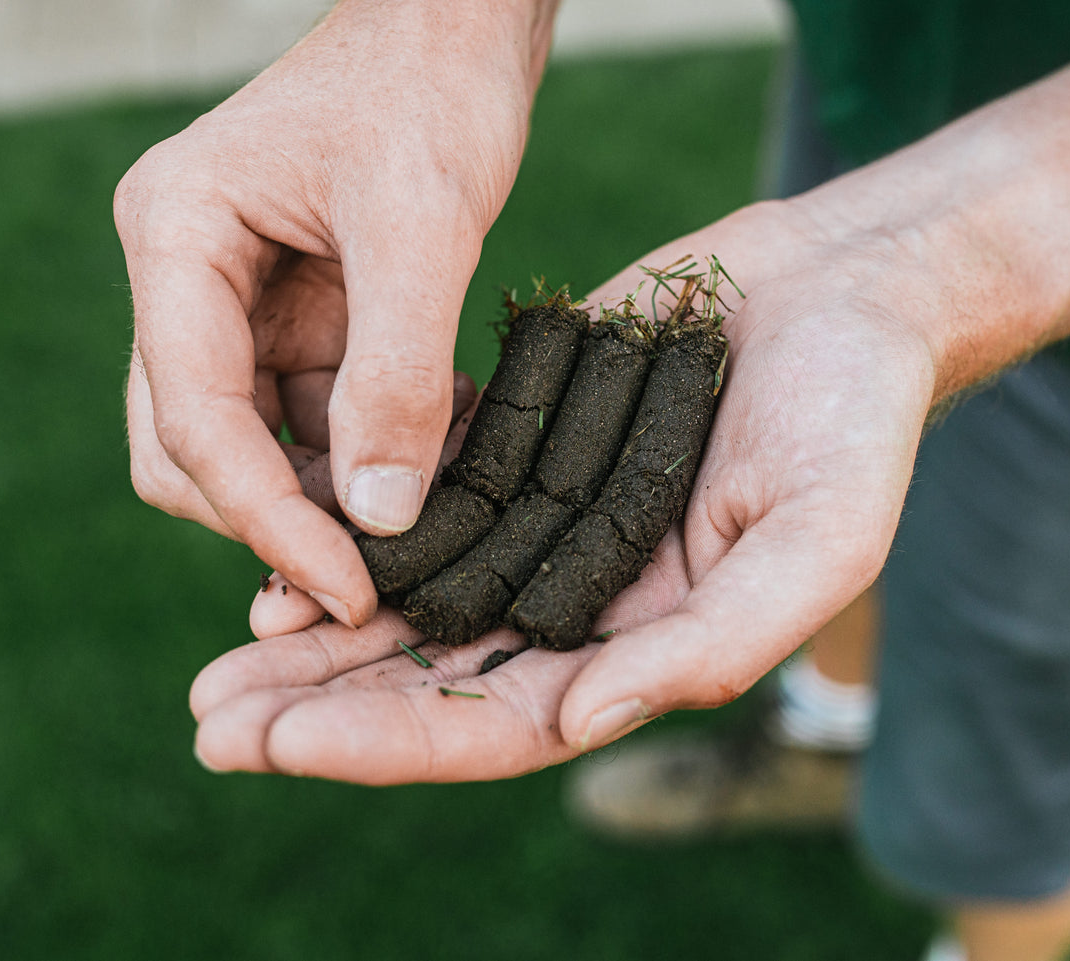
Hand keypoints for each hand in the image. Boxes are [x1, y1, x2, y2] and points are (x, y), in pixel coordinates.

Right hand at [115, 1, 552, 626]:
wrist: (459, 23)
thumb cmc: (430, 84)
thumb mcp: (421, 222)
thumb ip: (396, 371)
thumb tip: (381, 518)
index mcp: (176, 239)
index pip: (194, 417)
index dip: (265, 519)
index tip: (348, 589)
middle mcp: (189, 282)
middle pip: (193, 451)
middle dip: (275, 523)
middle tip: (371, 585)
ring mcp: (240, 306)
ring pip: (255, 450)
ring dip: (330, 504)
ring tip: (423, 534)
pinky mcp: (300, 322)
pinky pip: (316, 422)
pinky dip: (370, 462)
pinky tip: (440, 472)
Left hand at [190, 201, 943, 782]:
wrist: (844, 290)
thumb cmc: (857, 415)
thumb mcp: (821, 537)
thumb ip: (716, 642)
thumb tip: (583, 719)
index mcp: (647, 649)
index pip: (504, 724)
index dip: (392, 742)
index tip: (281, 744)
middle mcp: (585, 605)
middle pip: (435, 680)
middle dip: (324, 710)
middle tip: (211, 724)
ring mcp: (547, 530)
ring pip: (414, 603)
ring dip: (318, 634)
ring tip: (219, 658)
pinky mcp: (522, 452)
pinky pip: (424, 510)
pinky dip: (354, 535)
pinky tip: (280, 544)